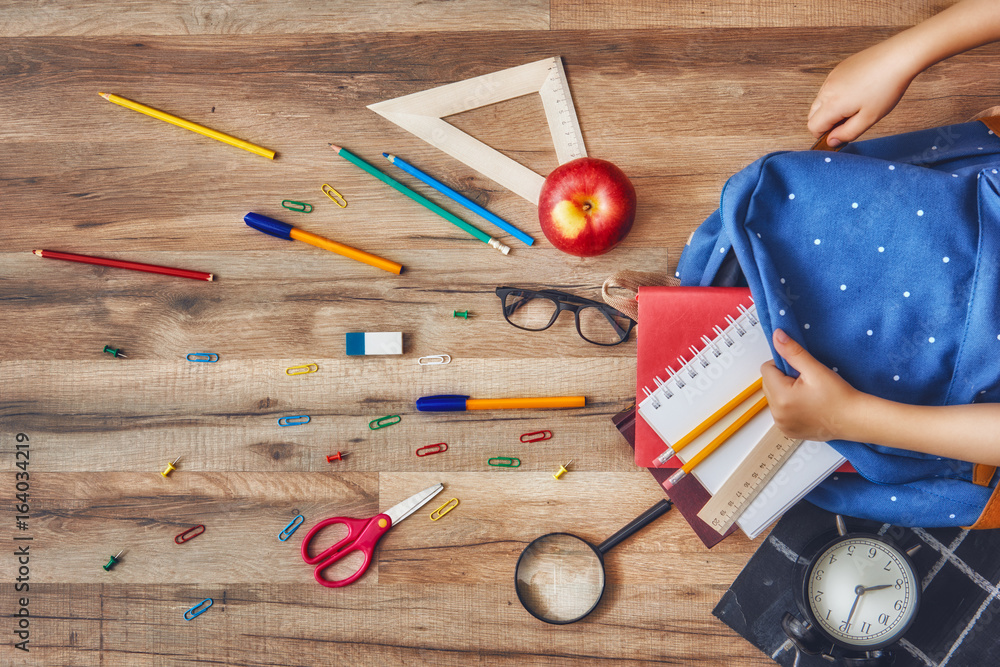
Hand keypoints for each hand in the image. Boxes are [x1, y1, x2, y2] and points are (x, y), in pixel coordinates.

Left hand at [760, 329, 863, 441]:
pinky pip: (781, 412)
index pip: (766, 369)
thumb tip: (777, 336)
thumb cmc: (839, 396)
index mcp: (781, 398)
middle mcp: (777, 414)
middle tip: (806, 382)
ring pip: (774, 398)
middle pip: (768, 384)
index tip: (800, 370)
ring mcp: (782, 425)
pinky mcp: (789, 431)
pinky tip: (808, 406)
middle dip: (783, 379)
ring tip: (809, 395)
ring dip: (785, 393)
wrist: (855, 419)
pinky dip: (790, 406)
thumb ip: (792, 351)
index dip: (783, 365)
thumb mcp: (815, 369)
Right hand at [807, 39, 921, 146]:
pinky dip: (836, 95)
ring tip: (856, 105)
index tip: (841, 134)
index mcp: (832, 104)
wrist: (898, 56)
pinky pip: (829, 87)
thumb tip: (832, 142)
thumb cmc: (886, 87)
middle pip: (813, 114)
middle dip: (826, 122)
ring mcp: (832, 77)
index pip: (813, 127)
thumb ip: (847, 134)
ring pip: (820, 100)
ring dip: (831, 108)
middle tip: (849, 121)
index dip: (825, 135)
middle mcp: (827, 89)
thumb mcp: (869, 118)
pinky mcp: (839, 69)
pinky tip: (857, 92)